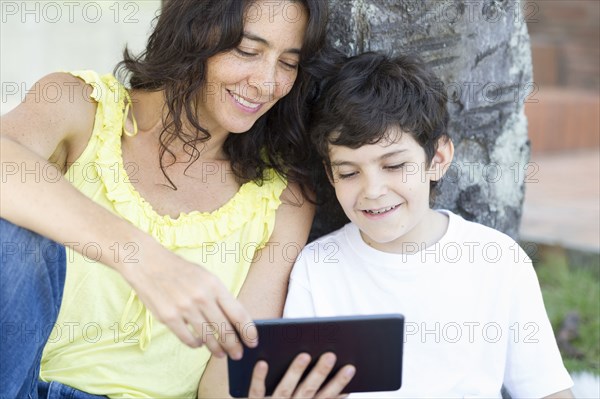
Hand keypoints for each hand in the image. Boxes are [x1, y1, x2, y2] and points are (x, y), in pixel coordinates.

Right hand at [122, 255, 256, 358]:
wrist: (148, 263)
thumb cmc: (180, 270)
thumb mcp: (205, 277)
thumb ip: (219, 296)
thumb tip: (234, 321)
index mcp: (214, 285)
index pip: (238, 313)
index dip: (248, 330)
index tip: (253, 341)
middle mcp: (201, 297)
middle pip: (224, 329)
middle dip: (234, 345)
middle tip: (238, 354)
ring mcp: (184, 308)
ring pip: (207, 337)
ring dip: (216, 349)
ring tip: (220, 354)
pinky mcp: (168, 317)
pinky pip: (188, 339)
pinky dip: (196, 344)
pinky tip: (199, 344)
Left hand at [248, 353, 355, 397]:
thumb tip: (343, 392)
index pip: (326, 397)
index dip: (339, 384)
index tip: (350, 368)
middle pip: (308, 391)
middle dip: (319, 374)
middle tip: (330, 355)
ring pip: (285, 389)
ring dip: (295, 373)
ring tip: (304, 355)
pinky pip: (256, 392)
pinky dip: (259, 378)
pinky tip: (263, 363)